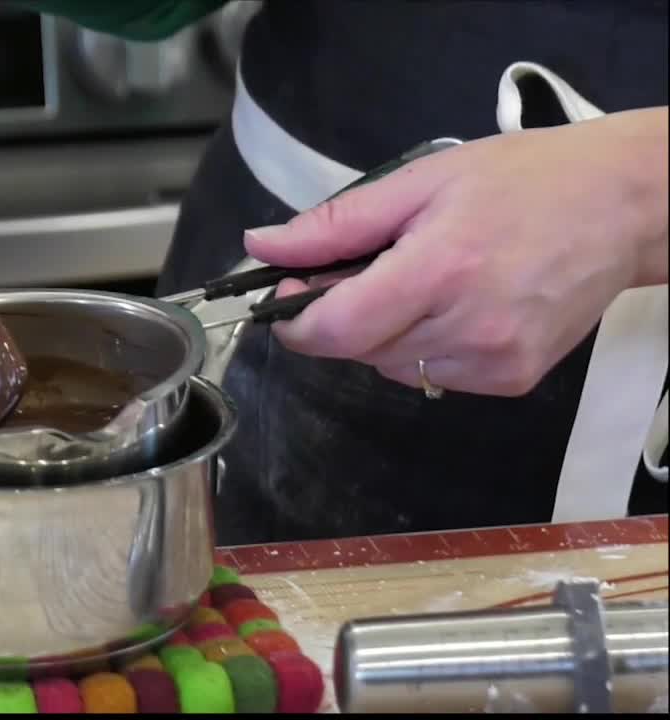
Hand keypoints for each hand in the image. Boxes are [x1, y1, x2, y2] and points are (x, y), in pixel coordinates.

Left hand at [244, 108, 668, 396]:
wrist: (623, 206)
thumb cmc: (524, 181)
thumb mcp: (421, 183)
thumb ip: (336, 224)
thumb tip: (262, 247)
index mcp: (437, 272)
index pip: (333, 330)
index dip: (296, 320)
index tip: (292, 292)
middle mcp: (466, 329)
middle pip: (357, 349)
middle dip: (344, 315)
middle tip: (376, 267)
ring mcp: (493, 362)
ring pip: (390, 367)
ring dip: (384, 333)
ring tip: (427, 280)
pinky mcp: (512, 381)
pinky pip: (432, 375)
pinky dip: (424, 346)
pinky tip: (457, 306)